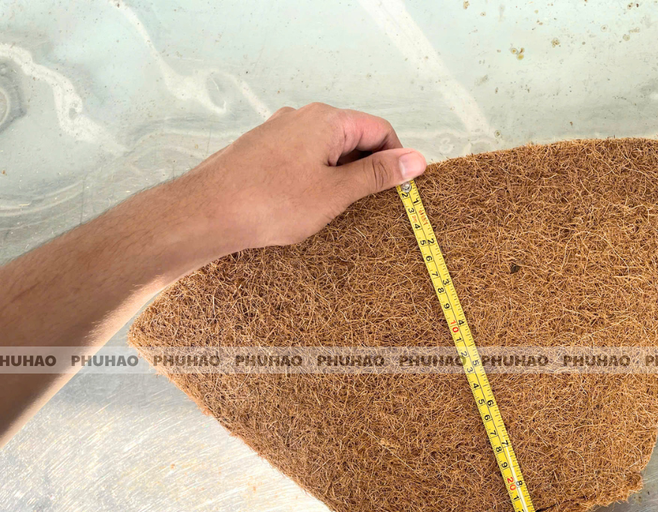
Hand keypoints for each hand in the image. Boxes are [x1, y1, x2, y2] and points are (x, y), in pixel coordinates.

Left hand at [179, 102, 426, 253]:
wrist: (206, 213)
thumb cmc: (269, 203)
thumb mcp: (336, 193)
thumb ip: (378, 175)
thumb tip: (415, 160)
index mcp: (326, 120)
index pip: (379, 130)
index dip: (396, 159)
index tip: (402, 190)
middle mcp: (302, 117)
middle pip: (353, 138)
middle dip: (367, 169)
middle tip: (369, 207)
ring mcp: (278, 132)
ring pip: (326, 151)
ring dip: (340, 177)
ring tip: (333, 210)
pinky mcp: (262, 151)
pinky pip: (302, 160)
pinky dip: (314, 180)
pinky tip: (304, 206)